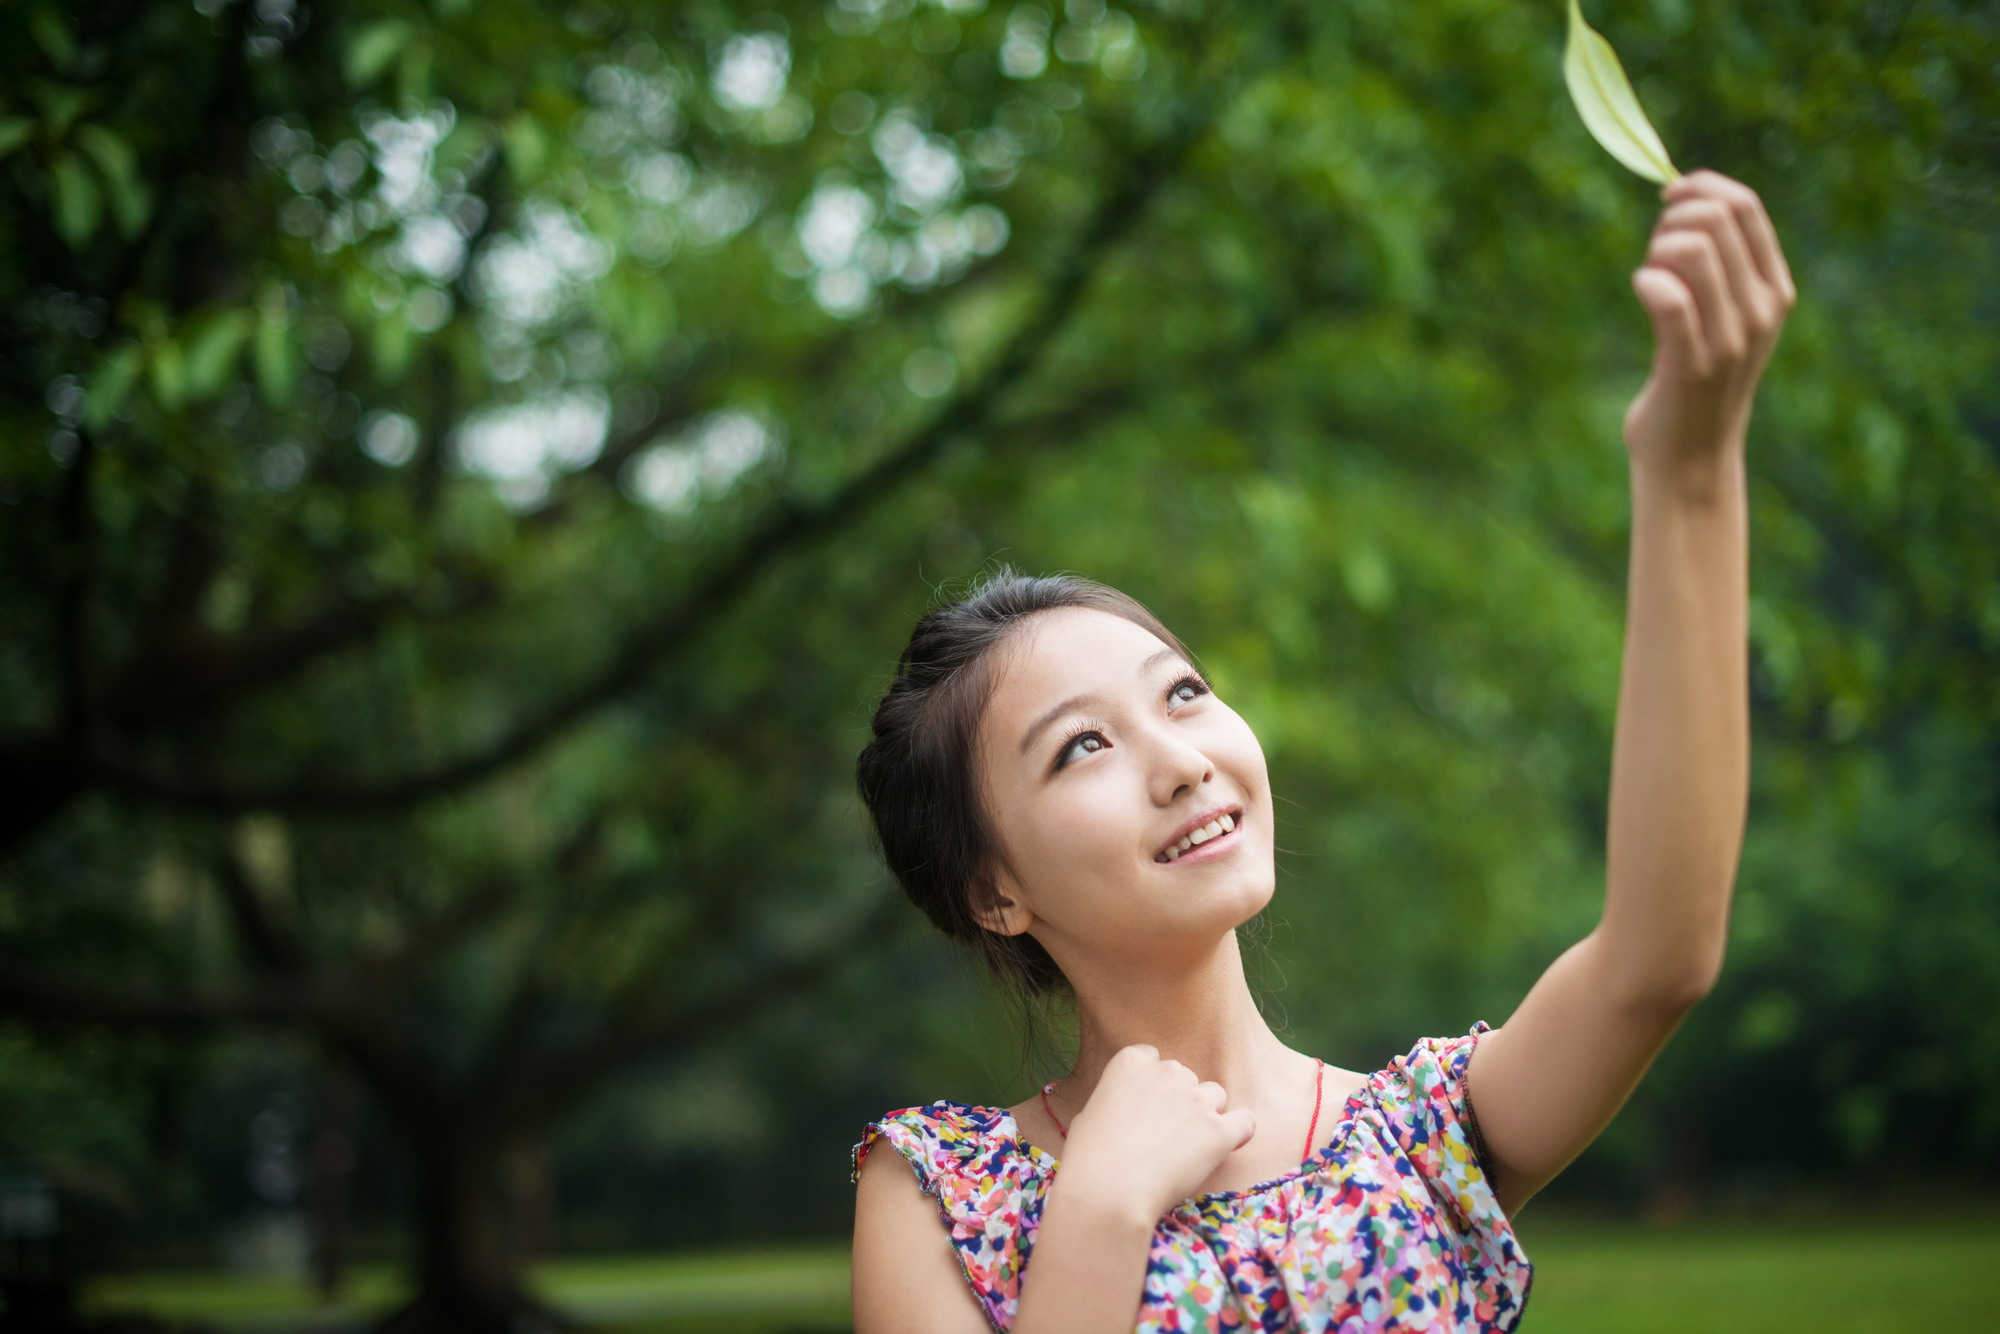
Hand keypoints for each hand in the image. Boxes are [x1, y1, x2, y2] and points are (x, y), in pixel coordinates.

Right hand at [1054, 1044, 1256, 1224]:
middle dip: (1180, 1101)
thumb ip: (1114, 1101)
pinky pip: (1245, 1122)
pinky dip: (1238, 1133)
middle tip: (1164, 1137)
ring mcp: (1197, 1100)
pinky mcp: (1220, 1130)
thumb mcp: (1088, 1115)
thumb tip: (1122, 1111)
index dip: (1153, 1086)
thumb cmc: (1089, 1160)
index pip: (1154, 1059)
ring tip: (1188, 1149)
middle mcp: (1168, 1071)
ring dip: (1207, 1115)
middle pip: (1187, 1077)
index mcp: (1132, 1061)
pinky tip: (1224, 1148)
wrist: (1108, 1192)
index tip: (1147, 1110)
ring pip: (1216, 1095)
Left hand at [1623, 169, 1797, 479]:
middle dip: (1672, 219)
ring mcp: (1731, 338)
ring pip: (1690, 249)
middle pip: (1715, 218)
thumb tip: (1686, 197)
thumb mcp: (1724, 316)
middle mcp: (1761, 309)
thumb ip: (1719, 264)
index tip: (1668, 199)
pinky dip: (1647, 283)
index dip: (1700, 187)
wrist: (1691, 456)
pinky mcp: (1692, 365)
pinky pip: (1668, 298)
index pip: (1745, 206)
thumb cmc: (1695, 377)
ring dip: (1656, 251)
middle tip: (1654, 253)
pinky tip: (1643, 292)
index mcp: (1775, 289)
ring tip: (1651, 280)